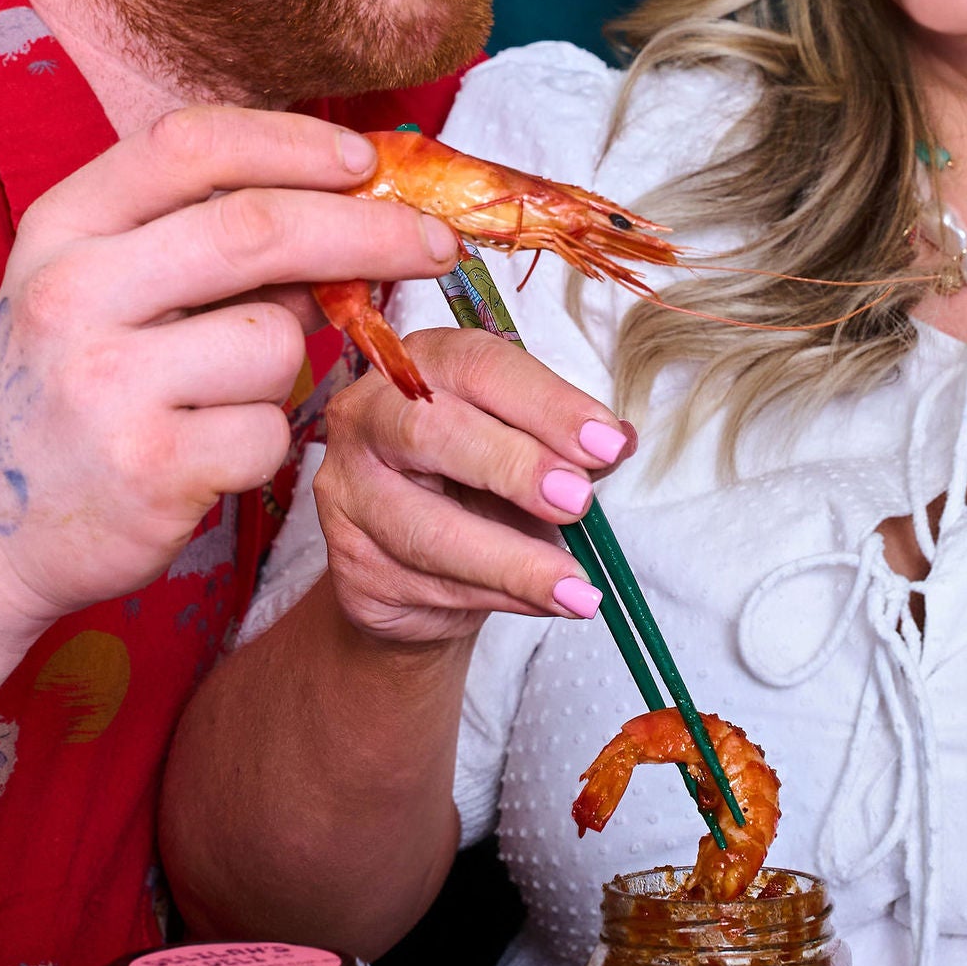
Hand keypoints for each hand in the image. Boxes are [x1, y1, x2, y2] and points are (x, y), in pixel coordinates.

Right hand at [0, 110, 459, 630]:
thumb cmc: (66, 392)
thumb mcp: (99, 290)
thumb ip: (201, 242)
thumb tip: (351, 204)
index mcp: (61, 229)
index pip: (190, 144)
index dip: (292, 142)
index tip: (366, 160)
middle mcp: (73, 294)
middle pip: (257, 228)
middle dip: (369, 228)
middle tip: (434, 243)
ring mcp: (106, 384)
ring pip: (277, 341)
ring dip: (287, 367)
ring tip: (224, 395)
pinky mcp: (149, 469)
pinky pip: (271, 431)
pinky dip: (266, 441)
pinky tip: (209, 454)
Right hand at [314, 325, 634, 644]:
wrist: (418, 564)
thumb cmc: (475, 486)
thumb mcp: (527, 449)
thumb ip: (567, 444)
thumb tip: (618, 442)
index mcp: (421, 365)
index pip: (477, 366)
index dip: (546, 403)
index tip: (607, 444)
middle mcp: (368, 417)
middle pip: (428, 430)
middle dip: (513, 467)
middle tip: (577, 503)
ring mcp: (348, 493)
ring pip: (426, 529)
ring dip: (513, 561)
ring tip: (577, 586)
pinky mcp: (348, 565)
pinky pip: (426, 584)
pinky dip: (498, 596)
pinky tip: (545, 600)